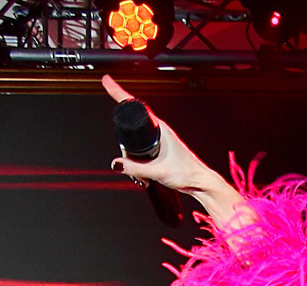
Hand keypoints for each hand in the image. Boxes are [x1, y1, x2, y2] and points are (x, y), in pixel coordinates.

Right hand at [103, 75, 243, 226]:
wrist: (199, 183)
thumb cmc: (187, 173)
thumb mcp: (157, 171)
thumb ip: (134, 168)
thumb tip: (116, 163)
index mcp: (160, 128)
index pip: (134, 105)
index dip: (118, 92)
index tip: (107, 81)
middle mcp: (159, 131)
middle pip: (129, 131)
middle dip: (125, 150)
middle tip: (130, 166)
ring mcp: (158, 141)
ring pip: (134, 145)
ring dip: (132, 161)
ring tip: (142, 175)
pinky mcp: (158, 151)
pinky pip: (140, 153)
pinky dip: (137, 164)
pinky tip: (144, 176)